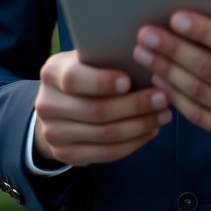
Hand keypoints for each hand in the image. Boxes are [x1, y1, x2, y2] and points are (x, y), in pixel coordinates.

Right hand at [33, 50, 171, 166]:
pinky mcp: (66, 155)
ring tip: (163, 114)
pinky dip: (133, 143)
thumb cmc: (83, 74)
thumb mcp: (85, 59)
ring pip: (105, 135)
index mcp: (52, 73)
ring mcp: (54, 134)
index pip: (74, 79)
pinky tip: (150, 131)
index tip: (129, 81)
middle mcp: (47, 105)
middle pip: (96, 111)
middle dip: (135, 105)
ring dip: (140, 126)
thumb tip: (147, 55)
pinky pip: (106, 154)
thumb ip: (105, 58)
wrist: (55, 107)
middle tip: (163, 98)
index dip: (102, 82)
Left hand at [132, 0, 210, 146]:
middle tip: (145, 34)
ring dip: (166, 71)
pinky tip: (158, 78)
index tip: (175, 17)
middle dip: (172, 49)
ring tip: (144, 53)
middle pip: (208, 68)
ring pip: (198, 92)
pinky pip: (198, 115)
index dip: (202, 31)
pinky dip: (174, 96)